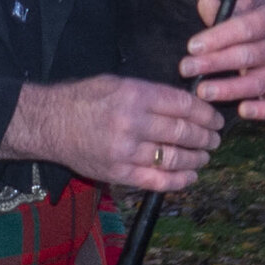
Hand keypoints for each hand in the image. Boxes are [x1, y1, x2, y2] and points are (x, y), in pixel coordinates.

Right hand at [4, 73, 221, 193]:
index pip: (184, 106)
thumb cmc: (83, 99)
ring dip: (196, 159)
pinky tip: (191, 176)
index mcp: (135, 96)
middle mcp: (132, 123)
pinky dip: (179, 181)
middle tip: (215, 139)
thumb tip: (187, 105)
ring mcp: (125, 151)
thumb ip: (151, 93)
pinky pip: (157, 181)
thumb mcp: (117, 84)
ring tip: (204, 156)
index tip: (215, 119)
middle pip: (183, 133)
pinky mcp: (118, 173)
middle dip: (206, 137)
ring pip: (174, 158)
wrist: (48, 123)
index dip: (206, 114)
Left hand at [180, 0, 264, 119]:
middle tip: (186, 69)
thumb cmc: (261, 19)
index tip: (192, 46)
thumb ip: (227, 8)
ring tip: (203, 92)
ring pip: (259, 82)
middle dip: (215, 63)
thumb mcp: (249, 5)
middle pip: (249, 56)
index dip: (218, 37)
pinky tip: (242, 111)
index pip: (247, 27)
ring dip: (230, 89)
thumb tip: (205, 1)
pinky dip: (262, 110)